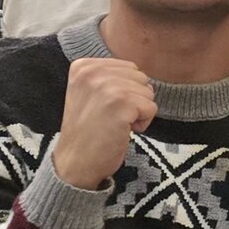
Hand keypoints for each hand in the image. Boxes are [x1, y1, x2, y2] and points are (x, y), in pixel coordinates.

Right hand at [53, 58, 155, 189]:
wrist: (76, 161)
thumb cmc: (89, 130)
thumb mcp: (89, 92)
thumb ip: (110, 77)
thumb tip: (141, 74)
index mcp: (83, 66)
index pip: (130, 68)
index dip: (125, 90)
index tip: (104, 106)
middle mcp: (92, 72)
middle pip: (141, 78)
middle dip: (134, 99)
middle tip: (110, 117)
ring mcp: (106, 86)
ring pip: (148, 92)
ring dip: (138, 112)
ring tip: (114, 123)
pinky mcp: (121, 103)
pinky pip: (151, 108)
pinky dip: (143, 123)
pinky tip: (122, 131)